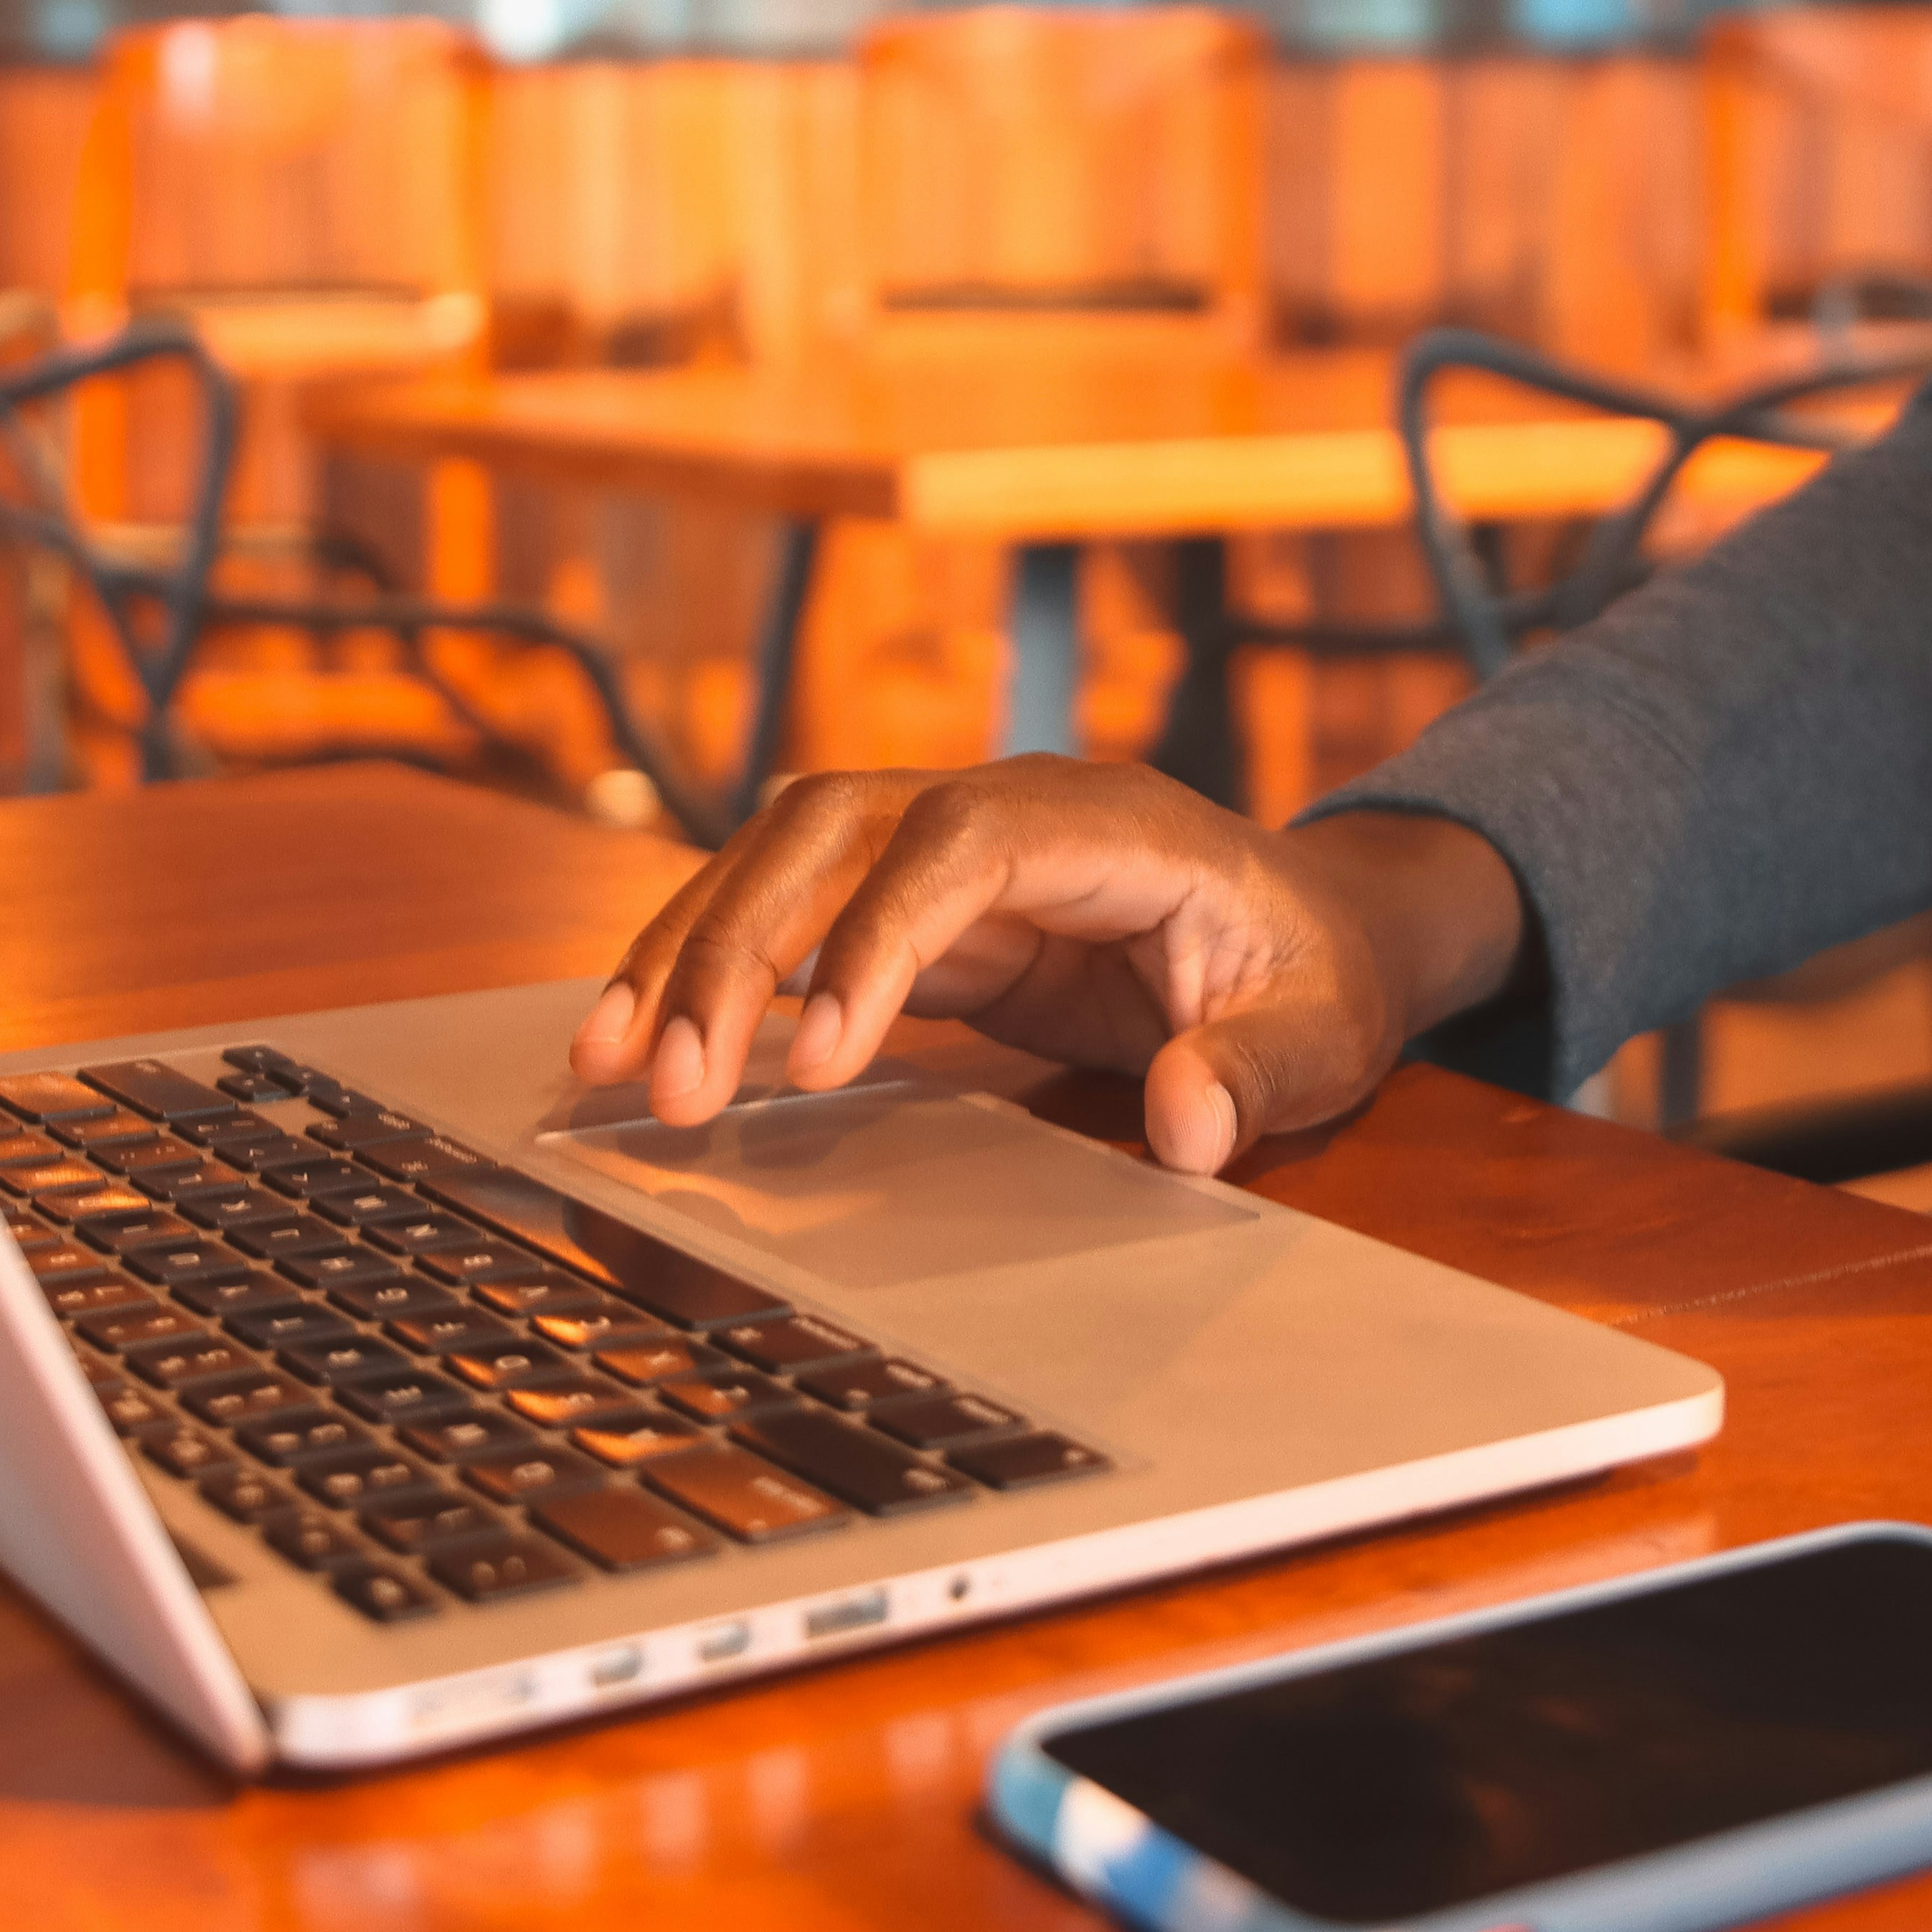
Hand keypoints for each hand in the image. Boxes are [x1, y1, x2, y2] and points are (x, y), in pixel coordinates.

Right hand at [561, 762, 1525, 1175]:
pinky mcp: (913, 905)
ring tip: (608, 1065)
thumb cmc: (1317, 972)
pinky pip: (789, 914)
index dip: (875, 937)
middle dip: (736, 946)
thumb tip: (1188, 1123)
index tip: (818, 1059)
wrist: (1317, 929)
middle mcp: (1003, 808)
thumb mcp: (1323, 1029)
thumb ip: (1258, 1071)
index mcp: (1105, 820)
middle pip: (831, 830)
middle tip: (668, 1082)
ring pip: (780, 859)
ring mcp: (945, 847)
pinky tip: (645, 1041)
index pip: (957, 842)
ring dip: (690, 951)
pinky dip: (712, 970)